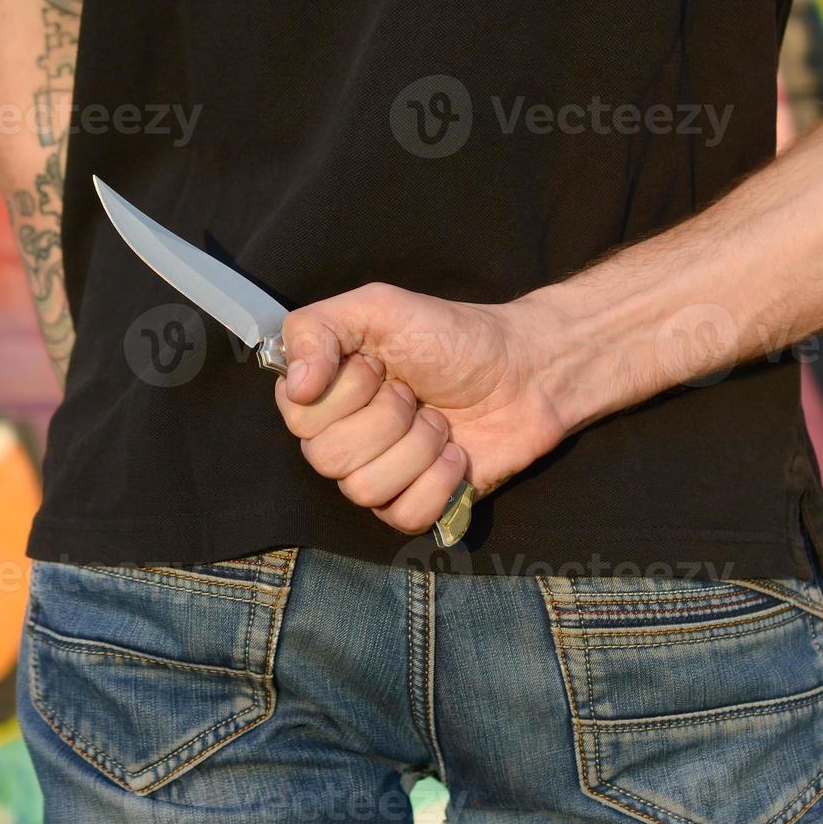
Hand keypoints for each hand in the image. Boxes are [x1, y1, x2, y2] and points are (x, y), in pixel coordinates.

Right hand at [274, 283, 569, 533]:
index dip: (345, 392)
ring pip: (363, 490)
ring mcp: (380, 475)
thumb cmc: (454, 336)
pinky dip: (438, 483)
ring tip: (440, 421)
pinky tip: (456, 454)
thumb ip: (317, 329)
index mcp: (328, 393)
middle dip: (387, 418)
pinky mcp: (417, 504)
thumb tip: (296, 387)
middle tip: (416, 394)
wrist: (526, 371)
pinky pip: (404, 516)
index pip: (298, 416)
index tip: (380, 364)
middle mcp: (344, 436)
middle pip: (326, 458)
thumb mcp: (380, 306)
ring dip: (416, 448)